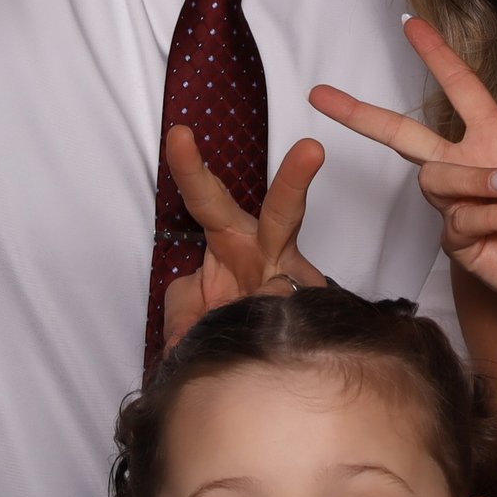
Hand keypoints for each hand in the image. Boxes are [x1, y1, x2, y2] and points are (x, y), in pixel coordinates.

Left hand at [159, 127, 328, 350]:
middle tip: (311, 150)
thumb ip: (182, 314)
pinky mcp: (318, 310)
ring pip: (303, 276)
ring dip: (291, 287)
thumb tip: (186, 336)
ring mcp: (297, 281)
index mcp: (230, 241)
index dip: (191, 169)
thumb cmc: (229, 322)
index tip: (179, 135)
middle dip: (296, 180)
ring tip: (297, 268)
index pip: (207, 199)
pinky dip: (281, 332)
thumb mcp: (189, 317)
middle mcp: (269, 251)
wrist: (265, 362)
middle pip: (283, 211)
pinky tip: (278, 347)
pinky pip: (301, 319)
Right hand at [311, 18, 496, 320]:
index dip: (437, 56)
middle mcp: (469, 166)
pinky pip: (457, 220)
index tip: (410, 23)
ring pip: (436, 179)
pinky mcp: (458, 240)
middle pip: (404, 135)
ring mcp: (458, 204)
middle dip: (362, 115)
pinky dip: (490, 216)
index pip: (461, 89)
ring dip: (476, 182)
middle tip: (321, 95)